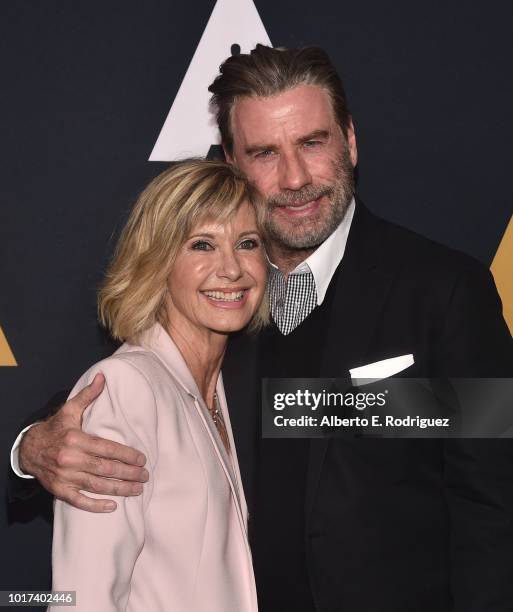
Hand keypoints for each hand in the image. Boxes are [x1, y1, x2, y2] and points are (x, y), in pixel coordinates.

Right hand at [18, 373, 148, 511]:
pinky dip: (95, 505)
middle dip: (128, 474)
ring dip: (119, 489)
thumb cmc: (56, 428)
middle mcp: (70, 459)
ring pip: (96, 486)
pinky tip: (112, 506)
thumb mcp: (70, 409)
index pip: (107, 449)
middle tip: (144, 476)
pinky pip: (79, 500)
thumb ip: (89, 395)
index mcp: (75, 439)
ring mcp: (64, 477)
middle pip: (105, 469)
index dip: (126, 455)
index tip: (142, 459)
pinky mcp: (59, 490)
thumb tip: (103, 377)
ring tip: (137, 489)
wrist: (29, 449)